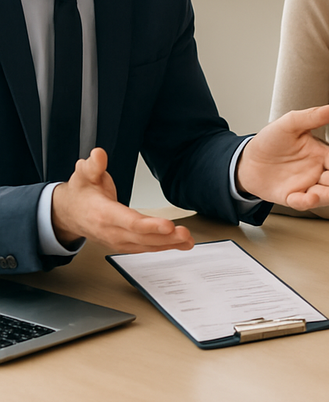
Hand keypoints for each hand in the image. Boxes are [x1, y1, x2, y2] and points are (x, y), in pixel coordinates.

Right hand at [51, 148, 193, 252]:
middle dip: (164, 237)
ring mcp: (118, 240)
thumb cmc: (81, 193)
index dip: (148, 225)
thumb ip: (93, 165)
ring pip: (145, 245)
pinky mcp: (124, 244)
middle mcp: (111, 231)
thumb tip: (98, 154)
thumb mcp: (83, 174)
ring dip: (168, 244)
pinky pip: (146, 247)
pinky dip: (164, 247)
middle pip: (141, 237)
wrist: (68, 213)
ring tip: (187, 240)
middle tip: (184, 234)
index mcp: (103, 214)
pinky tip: (180, 244)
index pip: (129, 222)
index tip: (167, 225)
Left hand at [235, 104, 328, 209]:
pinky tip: (311, 198)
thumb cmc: (272, 140)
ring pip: (323, 193)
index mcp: (321, 154)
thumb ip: (313, 117)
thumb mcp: (290, 123)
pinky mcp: (290, 197)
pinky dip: (306, 202)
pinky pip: (301, 202)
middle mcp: (316, 172)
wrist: (248, 158)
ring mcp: (304, 186)